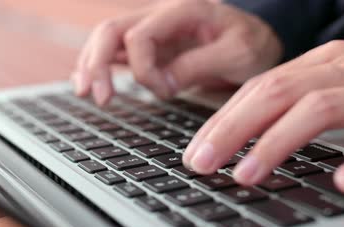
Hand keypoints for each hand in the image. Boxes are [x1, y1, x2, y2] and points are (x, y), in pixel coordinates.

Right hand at [72, 0, 282, 104]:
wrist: (258, 38)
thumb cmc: (252, 43)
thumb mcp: (237, 54)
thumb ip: (198, 65)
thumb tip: (161, 83)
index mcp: (181, 12)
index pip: (140, 36)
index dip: (144, 69)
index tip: (165, 90)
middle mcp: (160, 16)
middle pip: (111, 31)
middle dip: (97, 64)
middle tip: (98, 97)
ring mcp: (152, 31)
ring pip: (106, 40)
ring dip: (90, 65)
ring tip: (84, 92)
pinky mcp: (150, 48)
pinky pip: (115, 52)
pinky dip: (98, 67)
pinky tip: (90, 84)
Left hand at [183, 40, 343, 193]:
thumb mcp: (341, 88)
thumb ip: (297, 105)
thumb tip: (239, 138)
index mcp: (328, 61)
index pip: (261, 86)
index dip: (222, 119)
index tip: (194, 150)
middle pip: (278, 92)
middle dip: (232, 129)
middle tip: (201, 164)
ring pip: (322, 107)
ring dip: (278, 143)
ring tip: (247, 175)